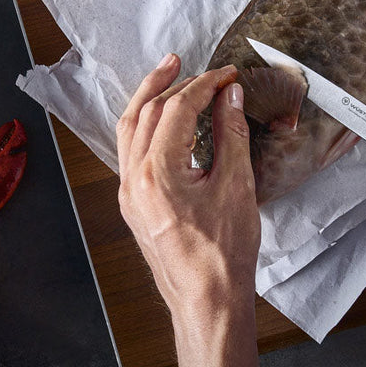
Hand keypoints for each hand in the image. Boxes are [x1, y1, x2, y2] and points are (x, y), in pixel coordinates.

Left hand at [117, 54, 259, 366]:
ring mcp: (129, 193)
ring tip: (167, 76)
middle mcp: (133, 180)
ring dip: (149, 99)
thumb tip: (229, 96)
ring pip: (130, 130)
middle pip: (145, 113)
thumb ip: (230, 134)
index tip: (226, 74)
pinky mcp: (133, 204)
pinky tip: (161, 120)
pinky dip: (145, 127)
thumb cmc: (222, 255)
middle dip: (171, 83)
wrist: (207, 301)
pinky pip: (131, 152)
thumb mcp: (236, 186)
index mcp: (157, 173)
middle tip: (193, 65)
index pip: (176, 109)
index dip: (204, 85)